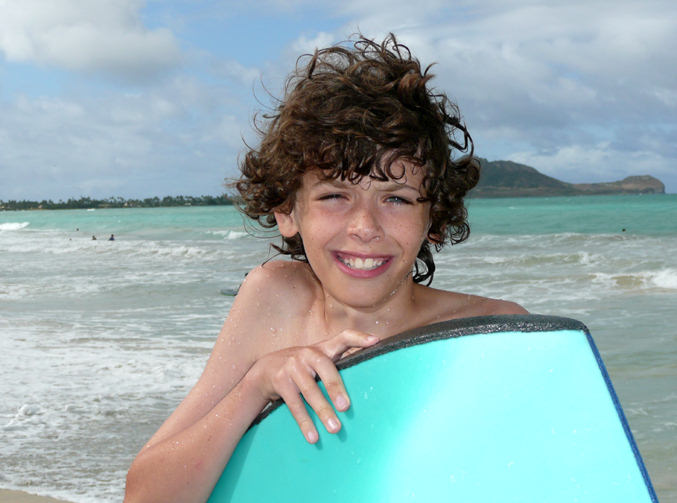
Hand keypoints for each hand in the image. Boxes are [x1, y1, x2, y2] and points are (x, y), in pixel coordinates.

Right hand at [248, 330, 378, 442]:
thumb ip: (336, 365)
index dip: (359, 338)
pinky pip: (295, 404)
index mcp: (323, 348)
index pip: (343, 337)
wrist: (264, 370)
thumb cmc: (302, 368)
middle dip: (335, 388)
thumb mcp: (317, 361)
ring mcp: (292, 366)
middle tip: (345, 407)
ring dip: (322, 411)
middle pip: (325, 368)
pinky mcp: (281, 381)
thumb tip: (367, 384)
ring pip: (310, 391)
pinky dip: (305, 422)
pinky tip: (313, 436)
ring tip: (334, 429)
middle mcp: (308, 354)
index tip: (375, 341)